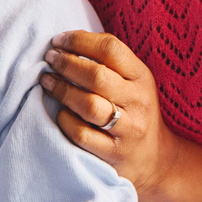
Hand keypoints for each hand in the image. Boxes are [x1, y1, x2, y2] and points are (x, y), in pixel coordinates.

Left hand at [42, 29, 201, 201]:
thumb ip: (107, 62)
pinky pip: (82, 134)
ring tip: (46, 81)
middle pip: (97, 76)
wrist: (155, 161)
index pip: (111, 49)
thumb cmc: (133, 111)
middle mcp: (138, 102)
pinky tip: (60, 113)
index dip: (79, 40)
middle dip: (66, 64)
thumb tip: (64, 41)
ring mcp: (128, 130)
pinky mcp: (114, 154)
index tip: (58, 40)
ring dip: (62, 90)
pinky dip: (65, 121)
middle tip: (49, 59)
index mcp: (141, 77)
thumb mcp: (132, 82)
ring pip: (89, 105)